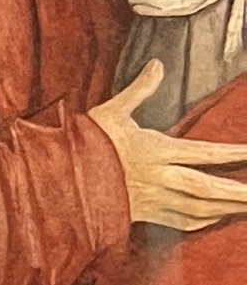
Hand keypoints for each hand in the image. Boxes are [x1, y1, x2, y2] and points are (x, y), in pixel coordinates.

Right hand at [91, 65, 246, 229]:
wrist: (56, 181)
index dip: (233, 153)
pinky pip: (181, 221)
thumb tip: (157, 63)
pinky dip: (204, 220)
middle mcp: (158, 178)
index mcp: (154, 150)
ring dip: (227, 209)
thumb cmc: (82, 144)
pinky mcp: (143, 215)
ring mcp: (152, 200)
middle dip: (238, 192)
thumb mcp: (111, 112)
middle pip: (208, 188)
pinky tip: (217, 217)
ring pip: (199, 209)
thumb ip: (139, 89)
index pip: (204, 153)